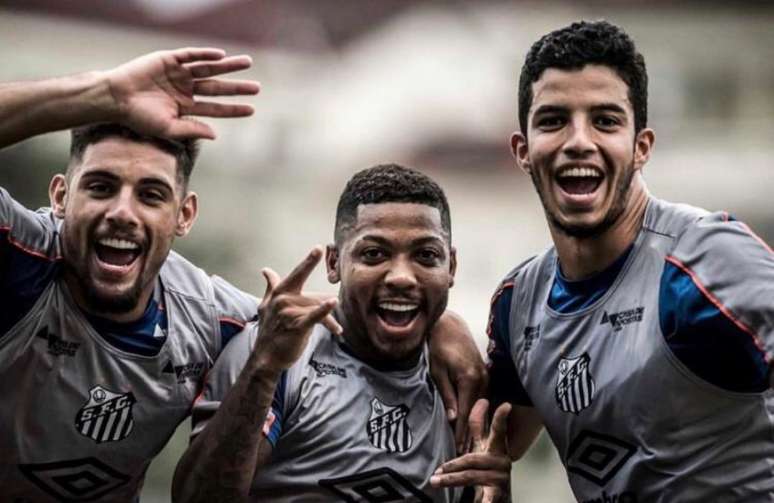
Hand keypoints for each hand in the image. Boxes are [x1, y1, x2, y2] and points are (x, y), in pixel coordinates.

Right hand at [104, 47, 259, 138]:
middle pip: (217, 87)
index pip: (215, 108)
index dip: (233, 109)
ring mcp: (178, 73)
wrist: (115, 98)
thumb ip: (192, 130)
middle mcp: (185, 89)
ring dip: (228, 65)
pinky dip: (204, 54)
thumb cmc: (138, 117)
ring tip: (248, 62)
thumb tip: (216, 135)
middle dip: (237, 87)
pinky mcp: (168, 59)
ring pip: (209, 68)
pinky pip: (190, 55)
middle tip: (257, 88)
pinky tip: (220, 55)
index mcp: (186, 107)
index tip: (252, 110)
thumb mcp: (168, 128)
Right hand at [254, 246, 341, 371]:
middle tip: (323, 267)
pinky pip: (313, 316)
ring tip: (337, 330)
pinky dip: (323, 310)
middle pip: (312, 295)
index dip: (308, 262)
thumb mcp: (266, 306)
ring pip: (317, 308)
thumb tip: (266, 270)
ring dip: (330, 321)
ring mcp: (289, 313)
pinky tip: (332, 303)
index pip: (296, 274)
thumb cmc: (270, 331)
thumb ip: (270, 287)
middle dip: (317, 285)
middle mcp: (283, 300)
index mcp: (279, 294)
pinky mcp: (297, 326)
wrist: (266, 357)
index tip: (318, 248)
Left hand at [428, 311, 487, 451]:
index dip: (462, 433)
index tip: (458, 450)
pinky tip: (474, 425)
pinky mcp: (485, 375)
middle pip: (476, 413)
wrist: (449, 328)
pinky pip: (482, 399)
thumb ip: (447, 396)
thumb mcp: (438, 373)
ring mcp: (486, 376)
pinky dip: (478, 413)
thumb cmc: (439, 349)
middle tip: (463, 455)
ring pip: (481, 408)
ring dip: (475, 426)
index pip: (466, 414)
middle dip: (470, 435)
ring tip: (469, 445)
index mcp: (469, 379)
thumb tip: (453, 419)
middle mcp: (482, 379)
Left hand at [431, 399, 511, 502]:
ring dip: (450, 480)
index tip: (506, 405)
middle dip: (452, 465)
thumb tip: (480, 401)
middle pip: (473, 458)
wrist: (498, 500)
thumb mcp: (483, 448)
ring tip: (436, 481)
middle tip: (437, 470)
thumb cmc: (488, 472)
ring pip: (470, 476)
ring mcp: (501, 479)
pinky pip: (487, 498)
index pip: (498, 430)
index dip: (501, 418)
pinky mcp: (498, 495)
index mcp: (497, 448)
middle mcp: (502, 462)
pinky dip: (483, 502)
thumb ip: (479, 427)